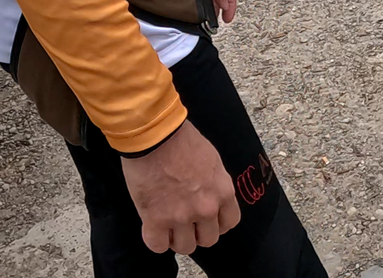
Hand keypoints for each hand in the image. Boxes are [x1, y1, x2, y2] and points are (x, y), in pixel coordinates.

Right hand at [122, 121, 240, 254]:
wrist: (157, 135)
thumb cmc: (183, 141)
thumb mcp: (212, 162)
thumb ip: (214, 185)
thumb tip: (210, 197)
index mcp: (223, 191)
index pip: (229, 223)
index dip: (216, 223)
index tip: (207, 220)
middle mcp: (206, 208)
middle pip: (208, 240)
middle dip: (197, 233)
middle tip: (185, 223)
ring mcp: (181, 216)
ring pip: (185, 247)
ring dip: (176, 239)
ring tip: (168, 226)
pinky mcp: (155, 220)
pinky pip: (158, 246)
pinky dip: (155, 240)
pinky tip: (153, 228)